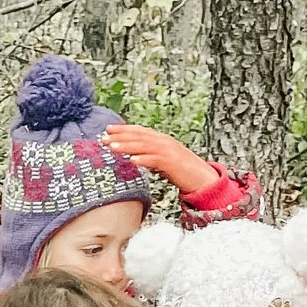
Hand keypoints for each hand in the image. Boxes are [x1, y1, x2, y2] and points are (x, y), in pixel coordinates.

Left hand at [100, 124, 217, 197]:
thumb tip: (134, 157)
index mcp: (161, 139)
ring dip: (127, 146)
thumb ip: (149, 156)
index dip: (123, 129)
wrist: (202, 177)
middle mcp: (164, 141)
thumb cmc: (182, 171)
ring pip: (144, 146)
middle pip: (139, 137)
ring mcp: (168, 151)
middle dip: (120, 137)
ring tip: (112, 147)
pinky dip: (144, 159)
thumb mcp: (162, 161)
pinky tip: (132, 161)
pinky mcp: (172, 163)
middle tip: (103, 138)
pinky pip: (155, 160)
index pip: (139, 131)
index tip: (107, 129)